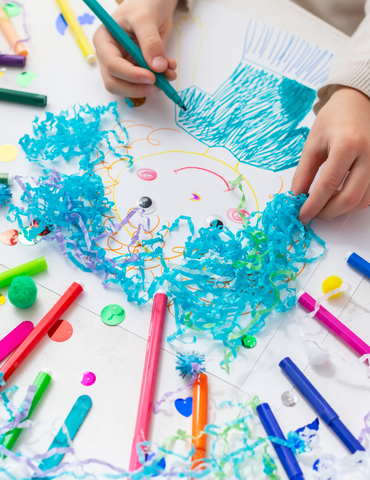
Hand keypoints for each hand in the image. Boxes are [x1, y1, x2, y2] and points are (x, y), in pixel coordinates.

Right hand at [93, 0, 177, 96]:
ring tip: (169, 72)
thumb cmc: (143, 4)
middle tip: (158, 84)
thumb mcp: (145, 18)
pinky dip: (160, 80)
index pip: (112, 65)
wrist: (155, 5)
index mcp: (104, 41)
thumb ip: (151, 42)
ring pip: (131, 87)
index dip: (130, 75)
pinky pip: (146, 83)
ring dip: (151, 85)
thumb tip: (157, 67)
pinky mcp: (137, 70)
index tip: (151, 77)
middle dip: (137, 87)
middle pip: (115, 83)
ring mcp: (123, 65)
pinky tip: (169, 70)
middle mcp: (110, 56)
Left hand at [291, 86, 369, 223]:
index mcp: (347, 145)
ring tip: (323, 206)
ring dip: (341, 210)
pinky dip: (353, 203)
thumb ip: (304, 174)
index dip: (313, 205)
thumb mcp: (313, 144)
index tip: (301, 215)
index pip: (328, 185)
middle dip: (328, 212)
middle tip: (312, 214)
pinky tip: (338, 199)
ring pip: (363, 201)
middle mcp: (369, 155)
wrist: (359, 103)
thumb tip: (296, 198)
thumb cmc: (334, 119)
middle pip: (350, 198)